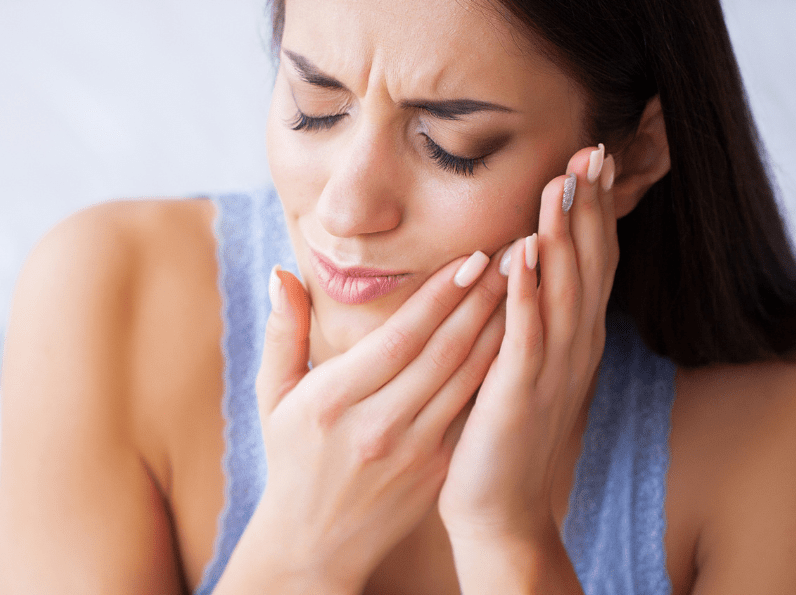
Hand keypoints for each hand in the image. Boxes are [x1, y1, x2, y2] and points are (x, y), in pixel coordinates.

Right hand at [237, 247, 509, 592]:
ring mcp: (413, 450)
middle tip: (511, 254)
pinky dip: (496, 370)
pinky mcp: (437, 467)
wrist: (316, 541)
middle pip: (441, 353)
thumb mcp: (273, 396)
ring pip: (465, 379)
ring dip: (498, 328)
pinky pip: (472, 408)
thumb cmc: (292, 457)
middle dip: (481, 300)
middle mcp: (377, 426)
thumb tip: (280, 275)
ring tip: (523, 285)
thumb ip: (281, 333)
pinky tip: (515, 337)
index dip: (438, 297)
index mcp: (334, 401)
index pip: (398, 339)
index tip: (469, 257)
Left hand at [438, 145, 618, 547]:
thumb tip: (518, 255)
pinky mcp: (518, 395)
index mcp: (573, 337)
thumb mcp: (525, 360)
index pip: (591, 260)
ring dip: (562, 236)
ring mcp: (550, 372)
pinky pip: (525, 336)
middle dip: (588, 208)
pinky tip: (521, 253)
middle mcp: (572, 348)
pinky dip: (526, 293)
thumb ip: (529, 313)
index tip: (589, 156)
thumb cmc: (503, 428)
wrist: (499, 504)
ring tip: (560, 184)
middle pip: (588, 265)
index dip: (593, 209)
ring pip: (562, 292)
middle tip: (589, 150)